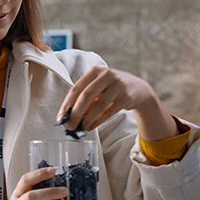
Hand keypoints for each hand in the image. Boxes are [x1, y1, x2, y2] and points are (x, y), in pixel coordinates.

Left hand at [57, 66, 177, 140]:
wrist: (139, 89)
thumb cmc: (113, 89)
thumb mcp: (99, 87)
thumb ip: (86, 98)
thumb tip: (69, 116)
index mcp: (95, 71)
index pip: (76, 88)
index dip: (67, 104)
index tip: (60, 118)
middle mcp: (106, 75)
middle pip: (86, 96)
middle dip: (75, 113)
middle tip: (69, 126)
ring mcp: (118, 85)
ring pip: (98, 105)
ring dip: (87, 119)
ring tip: (82, 128)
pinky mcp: (126, 96)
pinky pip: (108, 112)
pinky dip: (98, 121)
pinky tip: (92, 126)